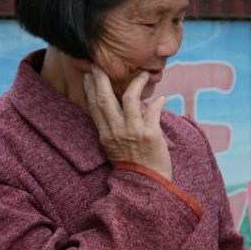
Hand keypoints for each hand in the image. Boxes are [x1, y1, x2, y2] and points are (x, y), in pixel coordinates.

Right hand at [84, 65, 171, 180]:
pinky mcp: (150, 135)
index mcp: (106, 135)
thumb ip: (116, 129)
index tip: (88, 74)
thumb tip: (121, 110)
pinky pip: (154, 111)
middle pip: (105, 99)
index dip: (90, 89)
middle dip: (101, 78)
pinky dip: (158, 102)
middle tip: (101, 63)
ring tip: (143, 74)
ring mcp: (133, 132)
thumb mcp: (117, 148)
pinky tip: (162, 98)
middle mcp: (116, 132)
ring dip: (136, 83)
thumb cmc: (134, 166)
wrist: (147, 186)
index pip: (94, 107)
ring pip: (130, 99)